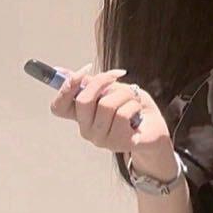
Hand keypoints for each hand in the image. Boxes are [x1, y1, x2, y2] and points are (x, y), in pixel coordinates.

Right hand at [50, 65, 169, 156]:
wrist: (155, 127)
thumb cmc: (131, 107)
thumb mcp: (110, 90)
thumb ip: (89, 83)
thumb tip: (59, 71)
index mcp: (80, 116)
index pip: (58, 107)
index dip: (67, 87)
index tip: (86, 69)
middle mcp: (86, 130)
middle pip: (83, 100)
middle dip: (102, 81)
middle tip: (117, 76)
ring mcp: (100, 139)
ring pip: (107, 105)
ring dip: (125, 94)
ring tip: (133, 99)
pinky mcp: (118, 143)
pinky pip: (123, 114)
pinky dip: (134, 105)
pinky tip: (138, 113)